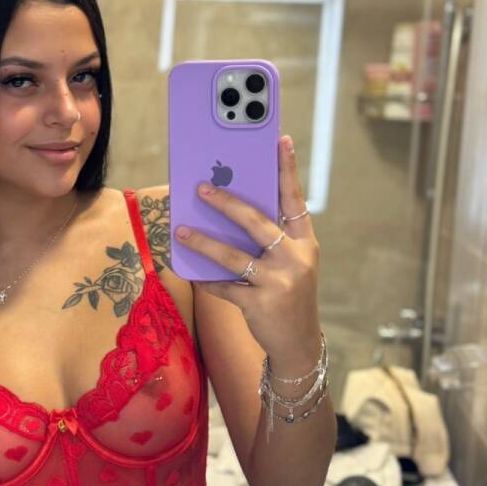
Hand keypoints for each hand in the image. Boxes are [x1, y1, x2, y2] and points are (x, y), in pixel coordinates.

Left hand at [174, 135, 321, 370]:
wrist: (298, 344)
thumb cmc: (289, 295)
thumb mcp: (292, 264)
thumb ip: (272, 239)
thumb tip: (231, 210)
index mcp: (305, 243)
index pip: (295, 200)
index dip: (287, 170)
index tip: (280, 141)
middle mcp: (295, 259)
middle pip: (257, 223)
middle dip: (227, 203)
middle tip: (202, 189)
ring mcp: (278, 282)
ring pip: (233, 256)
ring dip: (203, 242)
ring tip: (181, 230)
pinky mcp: (259, 304)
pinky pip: (224, 287)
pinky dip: (206, 279)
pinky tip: (189, 271)